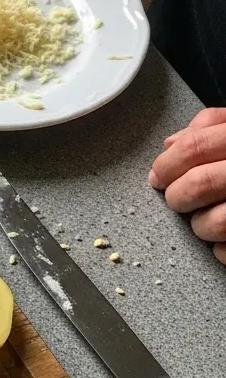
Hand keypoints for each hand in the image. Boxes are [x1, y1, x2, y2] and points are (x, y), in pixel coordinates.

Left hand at [149, 107, 225, 264]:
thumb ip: (215, 126)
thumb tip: (172, 143)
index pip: (195, 147)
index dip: (167, 164)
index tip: (158, 176)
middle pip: (200, 184)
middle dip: (177, 196)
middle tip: (176, 199)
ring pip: (214, 223)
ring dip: (199, 226)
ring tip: (206, 220)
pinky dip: (221, 251)